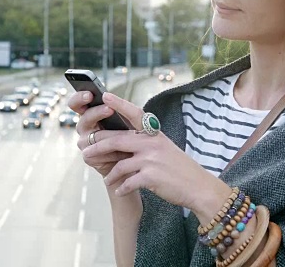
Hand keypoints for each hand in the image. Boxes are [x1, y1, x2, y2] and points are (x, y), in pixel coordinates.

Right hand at [67, 91, 131, 177]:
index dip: (79, 98)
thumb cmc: (135, 135)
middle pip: (84, 118)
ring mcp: (85, 142)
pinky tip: (125, 152)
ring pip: (93, 136)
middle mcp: (85, 127)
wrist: (139, 159)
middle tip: (109, 109)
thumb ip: (123, 106)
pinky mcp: (89, 157)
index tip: (90, 94)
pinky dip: (113, 151)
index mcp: (91, 113)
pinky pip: (96, 152)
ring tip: (128, 134)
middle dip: (97, 113)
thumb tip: (106, 95)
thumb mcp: (134, 118)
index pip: (77, 103)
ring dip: (112, 135)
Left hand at [82, 92, 226, 210]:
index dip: (119, 103)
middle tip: (85, 151)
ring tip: (105, 179)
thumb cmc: (179, 168)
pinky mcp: (151, 177)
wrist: (199, 187)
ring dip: (110, 174)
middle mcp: (151, 143)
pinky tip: (119, 190)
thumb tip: (119, 143)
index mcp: (154, 134)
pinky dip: (121, 187)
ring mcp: (151, 160)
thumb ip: (144, 143)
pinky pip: (128, 182)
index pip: (135, 113)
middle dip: (98, 145)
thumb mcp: (164, 148)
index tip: (104, 95)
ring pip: (119, 164)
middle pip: (117, 140)